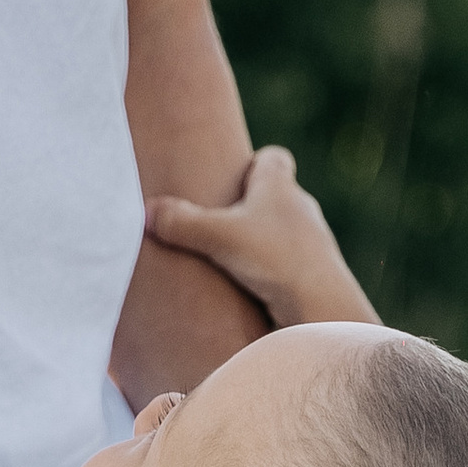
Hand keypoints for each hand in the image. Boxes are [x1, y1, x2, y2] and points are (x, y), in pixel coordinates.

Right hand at [144, 145, 379, 332]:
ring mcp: (311, 244)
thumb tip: (143, 213)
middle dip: (249, 207)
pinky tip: (250, 291)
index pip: (274, 157)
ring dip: (259, 244)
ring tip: (230, 262)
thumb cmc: (275, 260)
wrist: (324, 308)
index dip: (255, 163)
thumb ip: (181, 223)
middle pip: (274, 196)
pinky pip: (286, 266)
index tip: (234, 178)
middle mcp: (301, 210)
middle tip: (219, 223)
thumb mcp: (218, 237)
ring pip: (280, 234)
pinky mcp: (312, 277)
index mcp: (281, 186)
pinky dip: (270, 273)